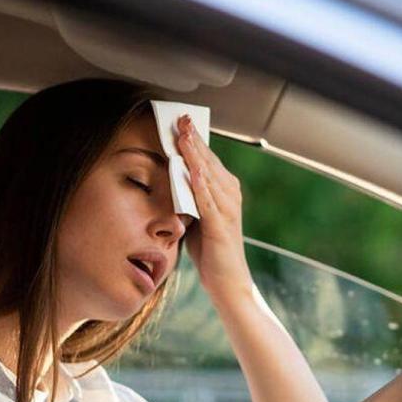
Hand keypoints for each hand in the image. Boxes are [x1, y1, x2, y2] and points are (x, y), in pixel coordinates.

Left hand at [175, 114, 251, 297]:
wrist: (228, 284)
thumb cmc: (211, 252)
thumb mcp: (196, 218)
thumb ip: (188, 198)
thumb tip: (171, 179)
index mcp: (225, 192)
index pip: (208, 159)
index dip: (195, 139)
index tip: (182, 120)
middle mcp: (230, 196)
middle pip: (209, 161)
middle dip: (194, 139)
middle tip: (181, 118)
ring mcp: (228, 210)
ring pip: (209, 175)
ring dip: (196, 154)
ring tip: (184, 135)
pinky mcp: (221, 226)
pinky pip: (208, 200)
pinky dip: (199, 183)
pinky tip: (191, 169)